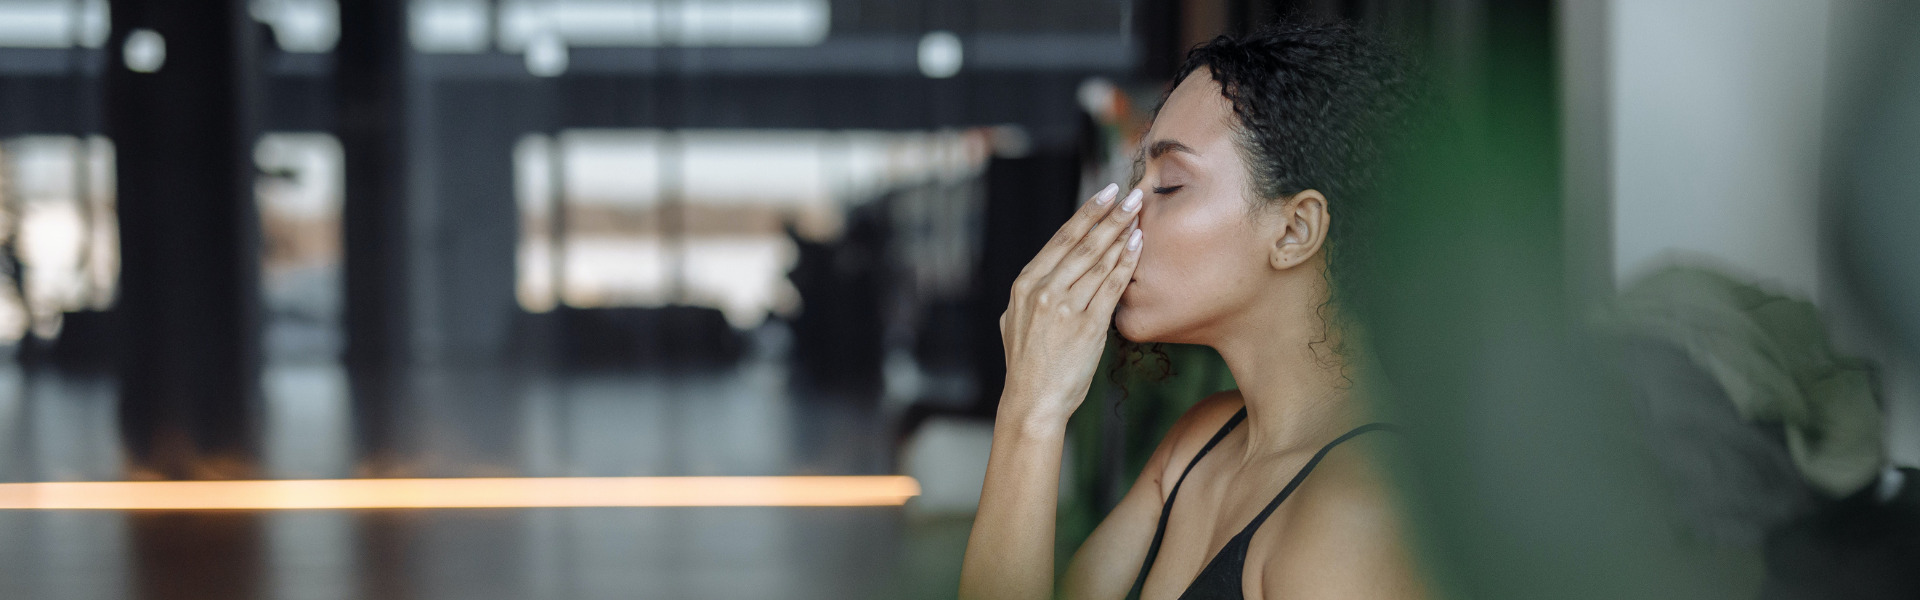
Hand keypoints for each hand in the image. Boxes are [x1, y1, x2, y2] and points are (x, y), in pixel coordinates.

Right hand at [998, 183, 1144, 429]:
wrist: (1033, 402)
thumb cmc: (1027, 365)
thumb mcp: (1013, 322)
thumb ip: (1029, 295)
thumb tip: (1041, 275)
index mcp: (1024, 284)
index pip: (1061, 239)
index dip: (1087, 213)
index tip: (1106, 195)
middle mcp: (1043, 290)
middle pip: (1083, 243)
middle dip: (1111, 215)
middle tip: (1132, 193)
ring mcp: (1065, 307)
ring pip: (1099, 260)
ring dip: (1122, 233)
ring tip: (1140, 214)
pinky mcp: (1086, 326)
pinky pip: (1111, 286)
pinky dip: (1126, 263)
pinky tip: (1138, 245)